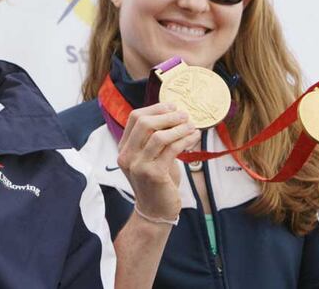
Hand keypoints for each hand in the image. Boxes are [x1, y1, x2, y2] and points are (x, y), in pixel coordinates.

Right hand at [117, 103, 199, 221]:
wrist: (155, 211)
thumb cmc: (156, 182)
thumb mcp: (149, 158)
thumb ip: (154, 140)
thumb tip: (174, 116)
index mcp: (124, 148)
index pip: (135, 118)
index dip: (155, 109)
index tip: (172, 107)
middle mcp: (127, 156)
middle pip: (144, 123)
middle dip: (167, 116)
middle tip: (184, 115)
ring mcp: (138, 165)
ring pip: (159, 136)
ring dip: (179, 128)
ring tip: (191, 126)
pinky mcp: (153, 174)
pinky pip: (171, 149)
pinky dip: (185, 140)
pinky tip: (194, 137)